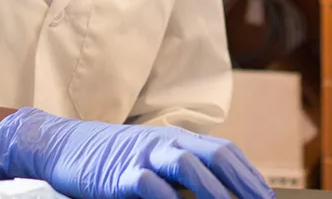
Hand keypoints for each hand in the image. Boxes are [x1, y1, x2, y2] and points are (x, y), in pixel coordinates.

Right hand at [0, 108, 274, 198]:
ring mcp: (142, 156)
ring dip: (213, 190)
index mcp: (178, 138)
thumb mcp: (152, 158)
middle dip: (241, 183)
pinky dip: (167, 198)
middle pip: (214, 156)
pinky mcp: (118, 174)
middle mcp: (165, 142)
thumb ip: (182, 171)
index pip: (224, 152)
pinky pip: (149, 184)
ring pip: (188, 165)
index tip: (267, 197)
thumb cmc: (112, 158)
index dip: (248, 174)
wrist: (64, 146)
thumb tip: (218, 191)